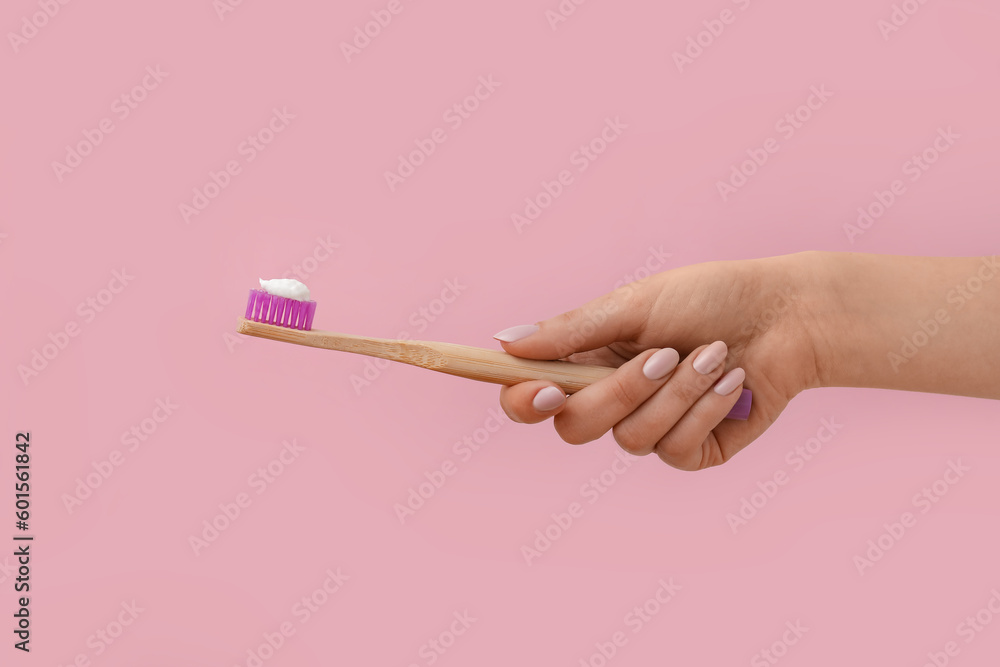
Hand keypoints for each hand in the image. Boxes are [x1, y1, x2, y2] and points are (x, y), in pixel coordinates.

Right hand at [494, 252, 823, 469]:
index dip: (525, 402)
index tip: (545, 391)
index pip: (532, 396)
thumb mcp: (635, 304)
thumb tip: (505, 342)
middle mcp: (612, 399)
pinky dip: (706, 409)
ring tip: (714, 354)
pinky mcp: (692, 450)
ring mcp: (652, 429)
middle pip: (576, 427)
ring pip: (631, 439)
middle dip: (620, 391)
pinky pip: (676, 449)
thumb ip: (571, 330)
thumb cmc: (709, 297)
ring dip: (677, 393)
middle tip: (662, 354)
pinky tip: (733, 382)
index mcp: (588, 360)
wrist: (786, 315)